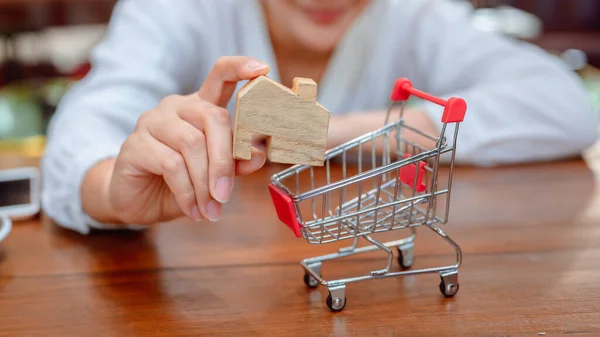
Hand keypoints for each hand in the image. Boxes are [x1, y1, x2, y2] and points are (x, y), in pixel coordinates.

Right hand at [82, 56, 270, 224]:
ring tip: (210, 209)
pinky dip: (187, 192)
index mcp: (201, 107)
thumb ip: (236, 162)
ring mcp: (153, 121)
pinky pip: (171, 164)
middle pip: (213, 117)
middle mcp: (177, 107)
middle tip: (225, 195)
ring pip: (192, 144)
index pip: (220, 76)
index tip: (263, 69)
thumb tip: (258, 155)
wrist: (136, 201)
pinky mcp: (135, 143)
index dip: (240, 68)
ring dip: (205, 183)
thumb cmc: (179, 182)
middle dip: (224, 161)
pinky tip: (192, 209)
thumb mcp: (214, 175)